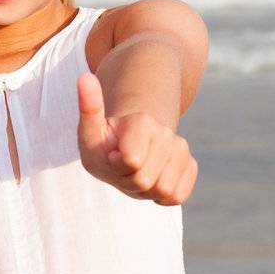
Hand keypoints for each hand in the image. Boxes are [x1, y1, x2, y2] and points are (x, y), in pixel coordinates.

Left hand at [76, 72, 198, 205]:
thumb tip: (84, 76)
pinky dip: (161, 197)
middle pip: (145, 180)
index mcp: (142, 121)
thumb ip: (89, 107)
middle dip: (128, 181)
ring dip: (145, 191)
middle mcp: (165, 132)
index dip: (116, 165)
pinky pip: (177, 196)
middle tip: (122, 167)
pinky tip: (152, 181)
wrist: (126, 150)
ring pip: (164, 190)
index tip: (112, 155)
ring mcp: (181, 148)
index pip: (131, 161)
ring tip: (136, 173)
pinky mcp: (190, 166)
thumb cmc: (104, 143)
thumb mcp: (89, 132)